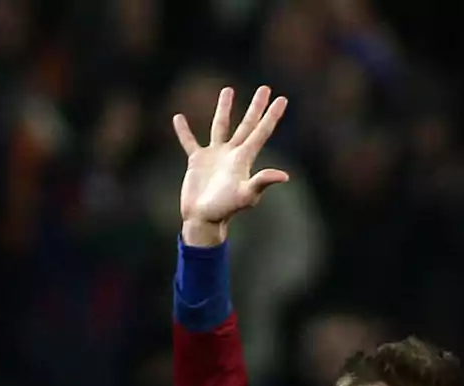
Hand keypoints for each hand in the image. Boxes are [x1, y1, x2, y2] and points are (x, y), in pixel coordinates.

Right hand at [173, 85, 288, 245]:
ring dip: (224, 109)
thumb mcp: (245, 195)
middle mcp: (232, 154)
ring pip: (220, 126)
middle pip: (246, 125)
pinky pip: (190, 141)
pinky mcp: (197, 161)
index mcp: (244, 159)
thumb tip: (284, 175)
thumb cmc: (226, 210)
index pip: (261, 132)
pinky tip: (179, 118)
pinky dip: (184, 131)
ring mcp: (215, 156)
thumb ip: (261, 183)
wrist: (203, 219)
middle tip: (265, 88)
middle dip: (256, 107)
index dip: (271, 116)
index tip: (282, 98)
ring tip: (228, 90)